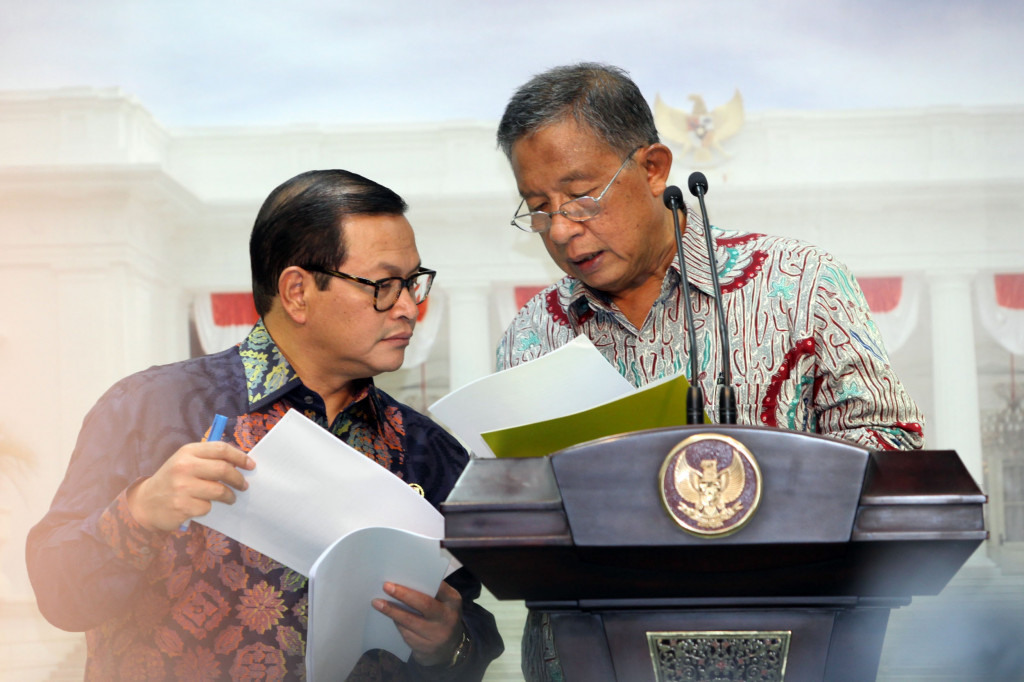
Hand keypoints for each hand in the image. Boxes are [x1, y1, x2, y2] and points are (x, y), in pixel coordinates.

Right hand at [127, 441, 254, 531]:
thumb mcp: (185, 461)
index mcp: (187, 452)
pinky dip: (208, 507)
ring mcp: (182, 487)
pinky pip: (207, 506)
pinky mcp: (182, 506)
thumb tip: (239, 462)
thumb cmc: (172, 480)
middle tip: (244, 485)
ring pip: (219, 490)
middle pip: (223, 469)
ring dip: (229, 496)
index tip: (251, 465)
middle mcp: (184, 467)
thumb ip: (208, 459)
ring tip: (230, 498)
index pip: (221, 449)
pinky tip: (200, 506)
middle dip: (238, 479)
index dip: (240, 457)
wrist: (146, 502)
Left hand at [372, 580, 463, 666]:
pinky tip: (389, 616)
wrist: (448, 648)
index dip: (424, 581)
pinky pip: (406, 633)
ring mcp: (436, 635)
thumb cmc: (442, 617)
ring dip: (392, 611)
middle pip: (424, 604)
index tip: (407, 574)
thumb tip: (406, 580)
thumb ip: (433, 592)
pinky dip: (396, 623)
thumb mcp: (446, 603)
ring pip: (410, 621)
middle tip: (386, 586)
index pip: (440, 588)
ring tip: (377, 602)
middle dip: (404, 595)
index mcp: (453, 602)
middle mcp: (447, 618)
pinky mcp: (424, 648)